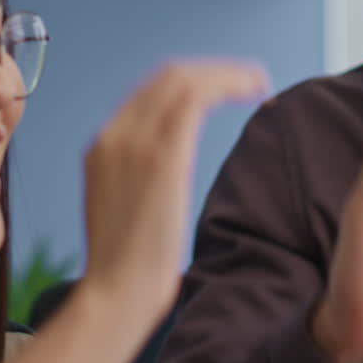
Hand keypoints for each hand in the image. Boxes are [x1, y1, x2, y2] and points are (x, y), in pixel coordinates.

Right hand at [80, 60, 268, 320]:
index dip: (194, 80)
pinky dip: (228, 84)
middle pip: (168, 75)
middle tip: (250, 81)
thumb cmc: (128, 267)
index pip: (151, 91)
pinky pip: (196, 97)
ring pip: (184, 78)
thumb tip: (167, 169)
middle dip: (214, 70)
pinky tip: (254, 93)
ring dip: (227, 72)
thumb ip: (140, 176)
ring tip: (259, 84)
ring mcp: (134, 140)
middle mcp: (115, 133)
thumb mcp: (123, 207)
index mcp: (103, 144)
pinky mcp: (162, 154)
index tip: (225, 89)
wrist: (117, 293)